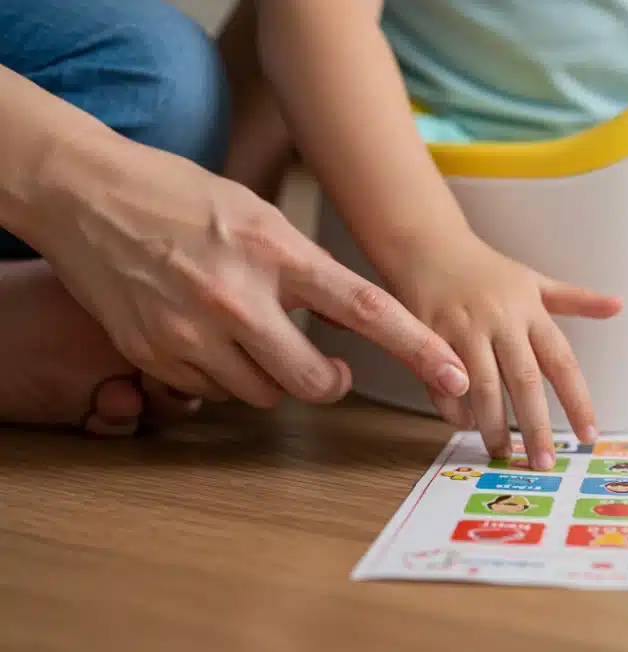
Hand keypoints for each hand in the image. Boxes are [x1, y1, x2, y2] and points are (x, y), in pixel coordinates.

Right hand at [29, 134, 469, 407]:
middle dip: (329, 384)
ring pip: (262, 396)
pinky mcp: (154, 355)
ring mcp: (191, 332)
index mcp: (276, 252)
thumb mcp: (259, 214)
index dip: (418, 349)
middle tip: (328, 371)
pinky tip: (206, 338)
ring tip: (248, 335)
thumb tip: (347, 317)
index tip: (456, 376)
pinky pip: (212, 394)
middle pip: (312, 383)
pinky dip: (222, 378)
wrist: (86, 194)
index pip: (365, 309)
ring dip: (271, 379)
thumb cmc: (181, 197)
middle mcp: (237, 298)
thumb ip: (304, 267)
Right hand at [388, 235, 621, 469]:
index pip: (562, 363)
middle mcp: (501, 321)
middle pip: (525, 382)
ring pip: (484, 388)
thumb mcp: (534, 281)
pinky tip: (464, 425)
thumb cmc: (486, 270)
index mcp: (531, 311)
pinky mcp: (429, 335)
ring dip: (494, 426)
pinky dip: (454, 408)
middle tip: (543, 463)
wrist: (428, 246)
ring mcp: (464, 329)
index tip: (588, 435)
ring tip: (503, 453)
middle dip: (535, 428)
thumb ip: (576, 300)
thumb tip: (618, 306)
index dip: (577, 401)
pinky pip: (444, 382)